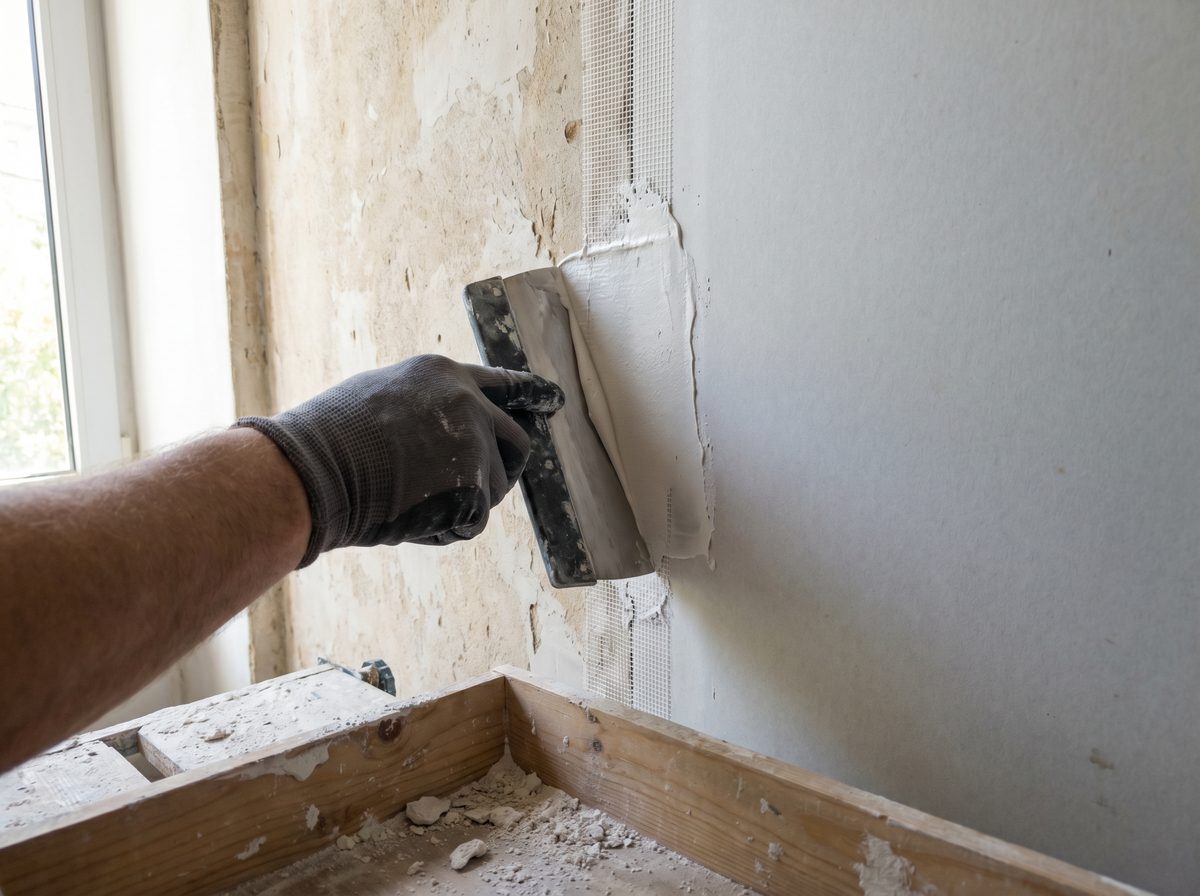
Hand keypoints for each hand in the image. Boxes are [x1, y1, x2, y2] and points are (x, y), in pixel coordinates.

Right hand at [237, 355, 563, 565]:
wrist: (314, 471)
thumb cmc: (328, 441)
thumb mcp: (380, 400)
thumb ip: (424, 410)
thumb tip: (445, 435)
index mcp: (443, 375)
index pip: (502, 384)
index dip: (529, 394)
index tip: (554, 400)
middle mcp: (469, 403)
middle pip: (515, 441)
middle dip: (505, 468)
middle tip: (479, 489)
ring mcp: (475, 444)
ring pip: (492, 488)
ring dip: (462, 504)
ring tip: (409, 502)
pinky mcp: (474, 486)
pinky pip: (472, 521)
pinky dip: (444, 530)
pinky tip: (407, 519)